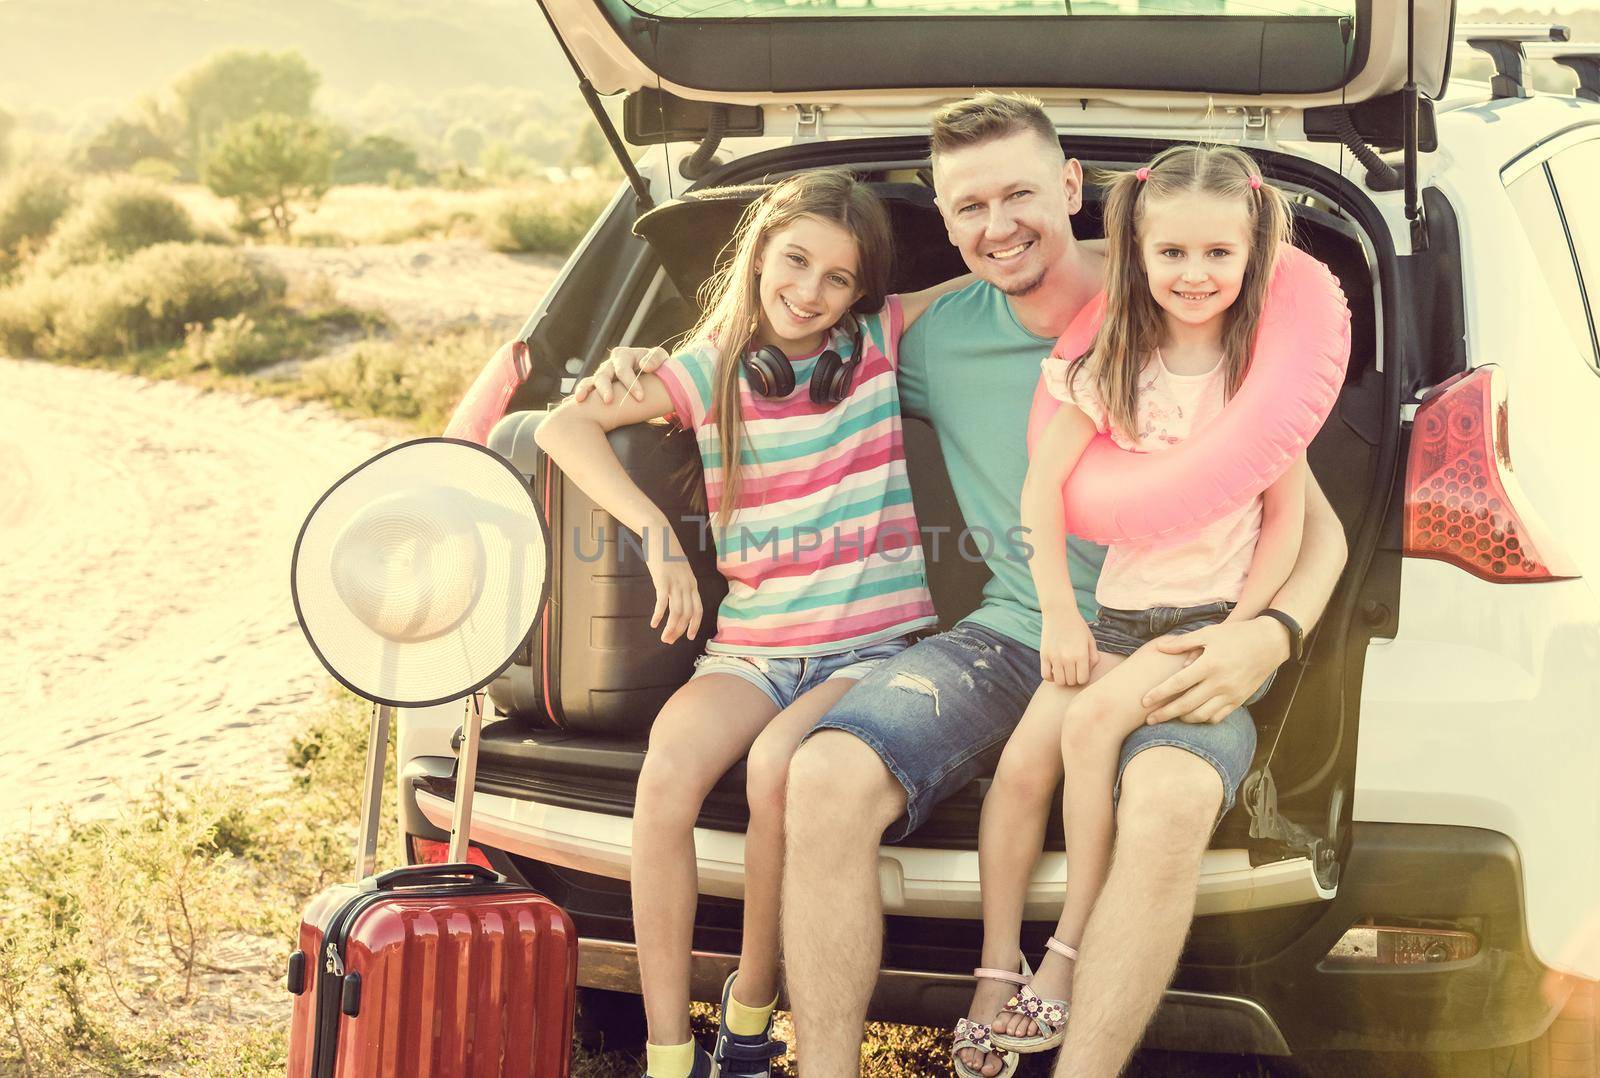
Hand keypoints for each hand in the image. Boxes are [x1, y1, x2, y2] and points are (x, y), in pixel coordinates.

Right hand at [572, 346, 668, 404]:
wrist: (649, 370)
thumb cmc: (654, 364)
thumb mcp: (659, 358)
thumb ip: (655, 359)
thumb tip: (645, 367)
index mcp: (623, 355)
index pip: (624, 369)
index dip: (631, 382)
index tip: (641, 397)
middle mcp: (609, 364)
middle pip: (603, 374)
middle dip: (605, 388)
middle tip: (609, 401)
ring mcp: (602, 375)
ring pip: (590, 381)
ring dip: (585, 390)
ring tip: (581, 400)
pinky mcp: (598, 386)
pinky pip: (586, 389)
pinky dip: (578, 395)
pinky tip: (569, 404)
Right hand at [645, 538, 702, 644]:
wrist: (659, 533)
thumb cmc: (667, 551)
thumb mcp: (678, 569)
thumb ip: (679, 582)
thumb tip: (675, 595)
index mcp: (692, 583)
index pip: (698, 610)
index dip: (694, 625)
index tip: (689, 637)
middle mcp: (687, 585)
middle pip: (687, 615)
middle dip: (679, 631)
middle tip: (669, 641)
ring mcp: (676, 583)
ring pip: (677, 612)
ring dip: (671, 628)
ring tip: (663, 637)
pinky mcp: (663, 580)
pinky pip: (663, 603)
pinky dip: (659, 615)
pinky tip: (654, 624)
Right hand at [1040, 613, 1096, 686]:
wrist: (1060, 613)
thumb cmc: (1077, 627)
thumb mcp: (1090, 640)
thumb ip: (1094, 658)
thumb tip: (1088, 672)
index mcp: (1081, 654)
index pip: (1082, 679)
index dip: (1083, 678)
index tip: (1082, 672)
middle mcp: (1068, 658)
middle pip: (1071, 682)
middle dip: (1074, 678)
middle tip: (1073, 670)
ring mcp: (1054, 657)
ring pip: (1059, 681)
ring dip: (1063, 679)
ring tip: (1064, 671)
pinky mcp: (1044, 655)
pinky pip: (1045, 676)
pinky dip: (1051, 677)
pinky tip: (1054, 670)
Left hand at [1141, 617, 1289, 723]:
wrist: (1270, 643)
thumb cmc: (1236, 635)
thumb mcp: (1209, 633)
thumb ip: (1183, 642)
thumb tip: (1159, 647)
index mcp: (1209, 664)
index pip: (1178, 684)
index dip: (1159, 694)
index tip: (1144, 702)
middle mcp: (1220, 682)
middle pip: (1186, 704)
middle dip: (1165, 714)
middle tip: (1149, 720)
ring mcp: (1231, 694)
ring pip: (1201, 715)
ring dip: (1182, 718)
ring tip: (1169, 716)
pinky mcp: (1239, 700)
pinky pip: (1217, 716)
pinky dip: (1202, 719)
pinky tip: (1192, 716)